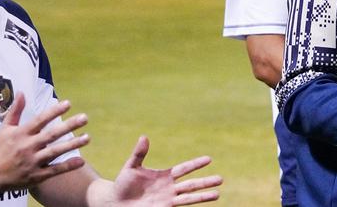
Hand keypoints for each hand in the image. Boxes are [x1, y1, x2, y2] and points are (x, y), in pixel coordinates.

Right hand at [0, 92, 89, 191]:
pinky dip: (67, 166)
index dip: (54, 111)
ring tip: (87, 137)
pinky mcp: (36, 176)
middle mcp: (27, 147)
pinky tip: (81, 161)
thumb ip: (15, 111)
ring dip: (72, 144)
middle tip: (85, 118)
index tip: (68, 103)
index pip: (40, 120)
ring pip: (55, 152)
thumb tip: (21, 92)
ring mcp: (32, 162)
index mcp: (21, 134)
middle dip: (69, 126)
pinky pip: (54, 170)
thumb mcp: (4, 129)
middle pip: (51, 135)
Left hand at [106, 135, 221, 204]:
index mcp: (165, 176)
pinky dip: (190, 205)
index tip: (209, 159)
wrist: (115, 202)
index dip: (196, 164)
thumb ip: (139, 154)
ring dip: (203, 196)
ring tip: (218, 194)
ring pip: (189, 198)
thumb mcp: (131, 167)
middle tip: (221, 179)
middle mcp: (169, 188)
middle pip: (192, 184)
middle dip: (206, 182)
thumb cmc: (122, 184)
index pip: (184, 169)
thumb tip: (144, 137)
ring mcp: (167, 200)